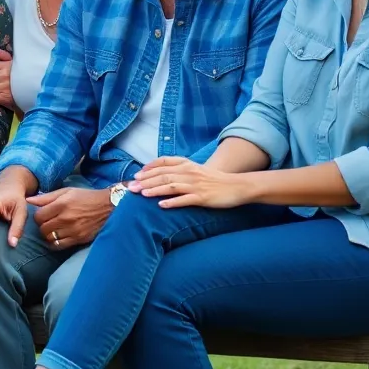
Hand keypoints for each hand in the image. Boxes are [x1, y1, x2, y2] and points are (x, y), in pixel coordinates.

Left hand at [28, 187, 111, 249]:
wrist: (108, 207)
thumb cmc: (85, 197)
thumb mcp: (66, 191)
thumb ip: (46, 197)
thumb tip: (28, 200)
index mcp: (62, 204)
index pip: (38, 216)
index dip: (37, 216)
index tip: (42, 215)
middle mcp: (66, 218)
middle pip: (42, 228)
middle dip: (42, 225)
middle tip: (47, 222)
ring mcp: (73, 230)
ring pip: (49, 238)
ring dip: (48, 235)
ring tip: (52, 229)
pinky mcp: (79, 239)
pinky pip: (59, 246)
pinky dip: (55, 243)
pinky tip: (57, 237)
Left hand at [130, 156, 255, 208]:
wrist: (236, 186)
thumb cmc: (214, 179)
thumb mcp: (197, 169)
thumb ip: (181, 169)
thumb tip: (162, 174)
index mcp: (187, 164)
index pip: (164, 162)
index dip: (149, 168)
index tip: (137, 174)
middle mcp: (189, 173)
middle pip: (163, 175)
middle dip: (146, 181)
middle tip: (131, 187)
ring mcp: (196, 185)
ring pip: (171, 186)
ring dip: (155, 190)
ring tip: (142, 194)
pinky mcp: (202, 197)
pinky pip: (185, 200)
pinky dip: (172, 202)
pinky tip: (161, 205)